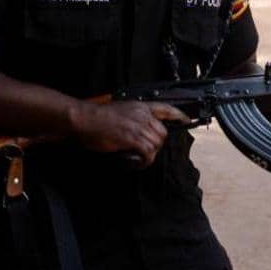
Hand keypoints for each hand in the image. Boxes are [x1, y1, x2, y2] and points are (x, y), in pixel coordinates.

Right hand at [69, 100, 189, 168]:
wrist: (83, 119)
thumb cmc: (95, 118)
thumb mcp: (119, 111)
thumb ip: (133, 118)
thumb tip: (138, 131)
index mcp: (139, 107)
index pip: (165, 108)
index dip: (178, 115)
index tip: (186, 120)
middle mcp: (142, 115)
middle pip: (162, 133)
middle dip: (156, 144)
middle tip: (143, 152)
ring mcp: (138, 126)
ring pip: (156, 144)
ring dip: (148, 154)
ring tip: (136, 158)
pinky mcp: (132, 138)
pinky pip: (147, 153)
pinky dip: (143, 161)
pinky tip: (135, 162)